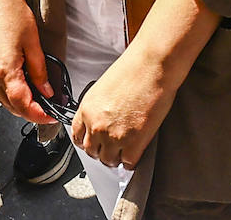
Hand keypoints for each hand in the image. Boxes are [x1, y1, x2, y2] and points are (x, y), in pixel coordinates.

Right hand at [0, 0, 52, 125]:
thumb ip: (39, 70)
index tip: (51, 116)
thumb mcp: (32, 41)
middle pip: (10, 106)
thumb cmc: (11, 10)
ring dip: (18, 103)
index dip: (39, 114)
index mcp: (3, 71)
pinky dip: (8, 91)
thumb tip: (46, 91)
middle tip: (48, 108)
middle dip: (29, 111)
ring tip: (37, 97)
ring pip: (1, 98)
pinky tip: (21, 84)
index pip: (22, 105)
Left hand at [71, 44, 177, 169]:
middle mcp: (96, 125)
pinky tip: (136, 151)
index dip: (87, 141)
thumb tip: (104, 119)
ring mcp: (113, 137)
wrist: (153, 66)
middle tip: (112, 146)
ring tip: (125, 150)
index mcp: (87, 108)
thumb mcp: (105, 87)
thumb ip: (100, 107)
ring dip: (116, 157)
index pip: (77, 136)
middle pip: (91, 151)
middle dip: (102, 150)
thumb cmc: (135, 69)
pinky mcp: (133, 144)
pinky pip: (127, 164)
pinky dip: (131, 160)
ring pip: (108, 161)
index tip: (94, 142)